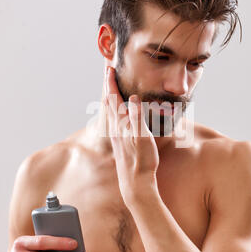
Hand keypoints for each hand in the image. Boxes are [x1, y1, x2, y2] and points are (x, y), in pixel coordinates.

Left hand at [105, 66, 158, 204]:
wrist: (135, 183)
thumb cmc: (141, 162)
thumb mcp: (142, 138)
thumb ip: (137, 117)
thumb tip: (133, 98)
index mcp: (121, 124)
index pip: (113, 98)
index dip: (111, 82)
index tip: (109, 67)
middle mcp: (115, 128)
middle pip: (108, 102)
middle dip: (108, 85)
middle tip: (108, 72)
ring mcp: (117, 135)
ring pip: (110, 111)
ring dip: (110, 97)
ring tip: (111, 88)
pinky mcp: (120, 142)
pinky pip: (115, 119)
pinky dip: (115, 110)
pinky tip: (119, 114)